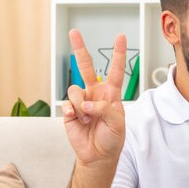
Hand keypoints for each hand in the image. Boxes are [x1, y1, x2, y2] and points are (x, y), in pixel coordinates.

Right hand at [62, 29, 126, 165]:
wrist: (98, 155)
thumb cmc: (112, 139)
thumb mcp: (117, 124)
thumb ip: (105, 110)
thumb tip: (86, 104)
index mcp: (111, 94)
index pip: (115, 70)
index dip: (118, 54)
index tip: (120, 37)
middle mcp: (95, 94)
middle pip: (86, 67)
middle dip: (80, 49)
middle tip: (74, 32)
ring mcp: (81, 101)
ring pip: (75, 90)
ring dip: (81, 106)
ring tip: (87, 119)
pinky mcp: (69, 111)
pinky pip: (67, 103)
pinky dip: (72, 111)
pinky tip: (77, 119)